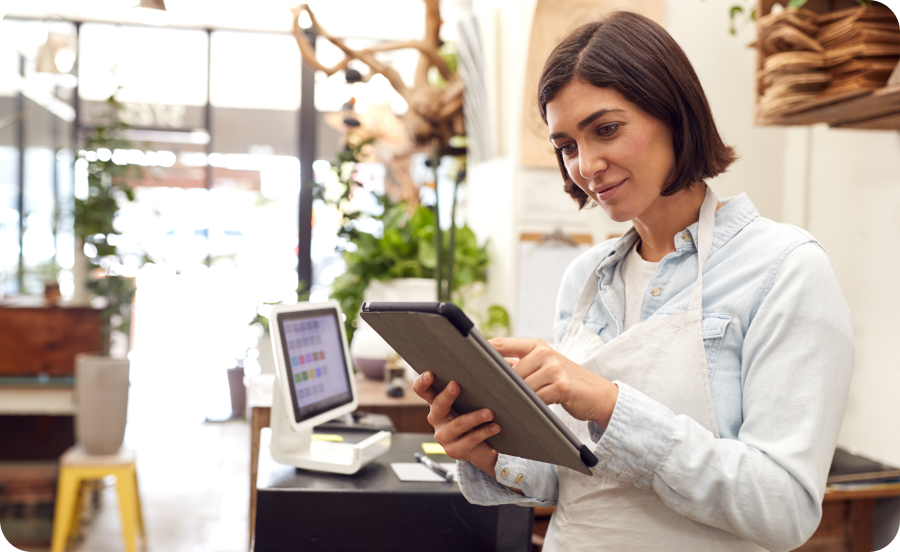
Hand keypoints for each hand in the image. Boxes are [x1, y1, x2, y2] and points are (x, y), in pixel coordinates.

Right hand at [412, 371, 500, 475]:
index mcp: (437, 402)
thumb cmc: (478, 416)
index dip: (423, 382)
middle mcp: (437, 419)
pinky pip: (470, 440)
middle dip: (447, 395)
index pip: (422, 390)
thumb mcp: (476, 398)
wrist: (485, 448)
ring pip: (457, 425)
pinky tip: (495, 427)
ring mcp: (444, 436)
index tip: (430, 373)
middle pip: (437, 406)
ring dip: (474, 417)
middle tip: (456, 385)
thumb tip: (507, 360)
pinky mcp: (454, 450)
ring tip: (489, 412)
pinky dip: (484, 432)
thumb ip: (485, 379)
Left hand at [490, 338, 618, 428]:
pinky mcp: (561, 386)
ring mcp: (554, 368)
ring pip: (521, 387)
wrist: (598, 394)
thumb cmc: (566, 382)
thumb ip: (521, 365)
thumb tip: (489, 371)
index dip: (482, 353)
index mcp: (536, 345)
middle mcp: (544, 352)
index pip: (501, 344)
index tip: (465, 363)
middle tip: (484, 396)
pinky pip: (536, 398)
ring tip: (505, 406)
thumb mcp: (544, 367)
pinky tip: (525, 412)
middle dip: (499, 385)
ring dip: (514, 399)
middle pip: (509, 371)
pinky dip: (529, 407)